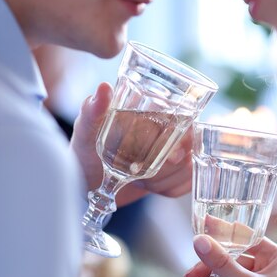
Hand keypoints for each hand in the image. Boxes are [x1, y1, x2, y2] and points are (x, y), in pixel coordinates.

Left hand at [71, 83, 192, 205]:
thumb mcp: (85, 130)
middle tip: (147, 178)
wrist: (87, 181)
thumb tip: (104, 88)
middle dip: (172, 168)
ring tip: (142, 181)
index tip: (171, 157)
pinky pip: (187, 182)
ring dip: (167, 180)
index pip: (184, 119)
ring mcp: (175, 150)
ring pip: (189, 167)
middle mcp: (168, 127)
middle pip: (192, 146)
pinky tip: (151, 187)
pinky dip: (170, 189)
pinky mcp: (176, 172)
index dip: (184, 140)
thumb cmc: (85, 149)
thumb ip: (92, 110)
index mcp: (152, 110)